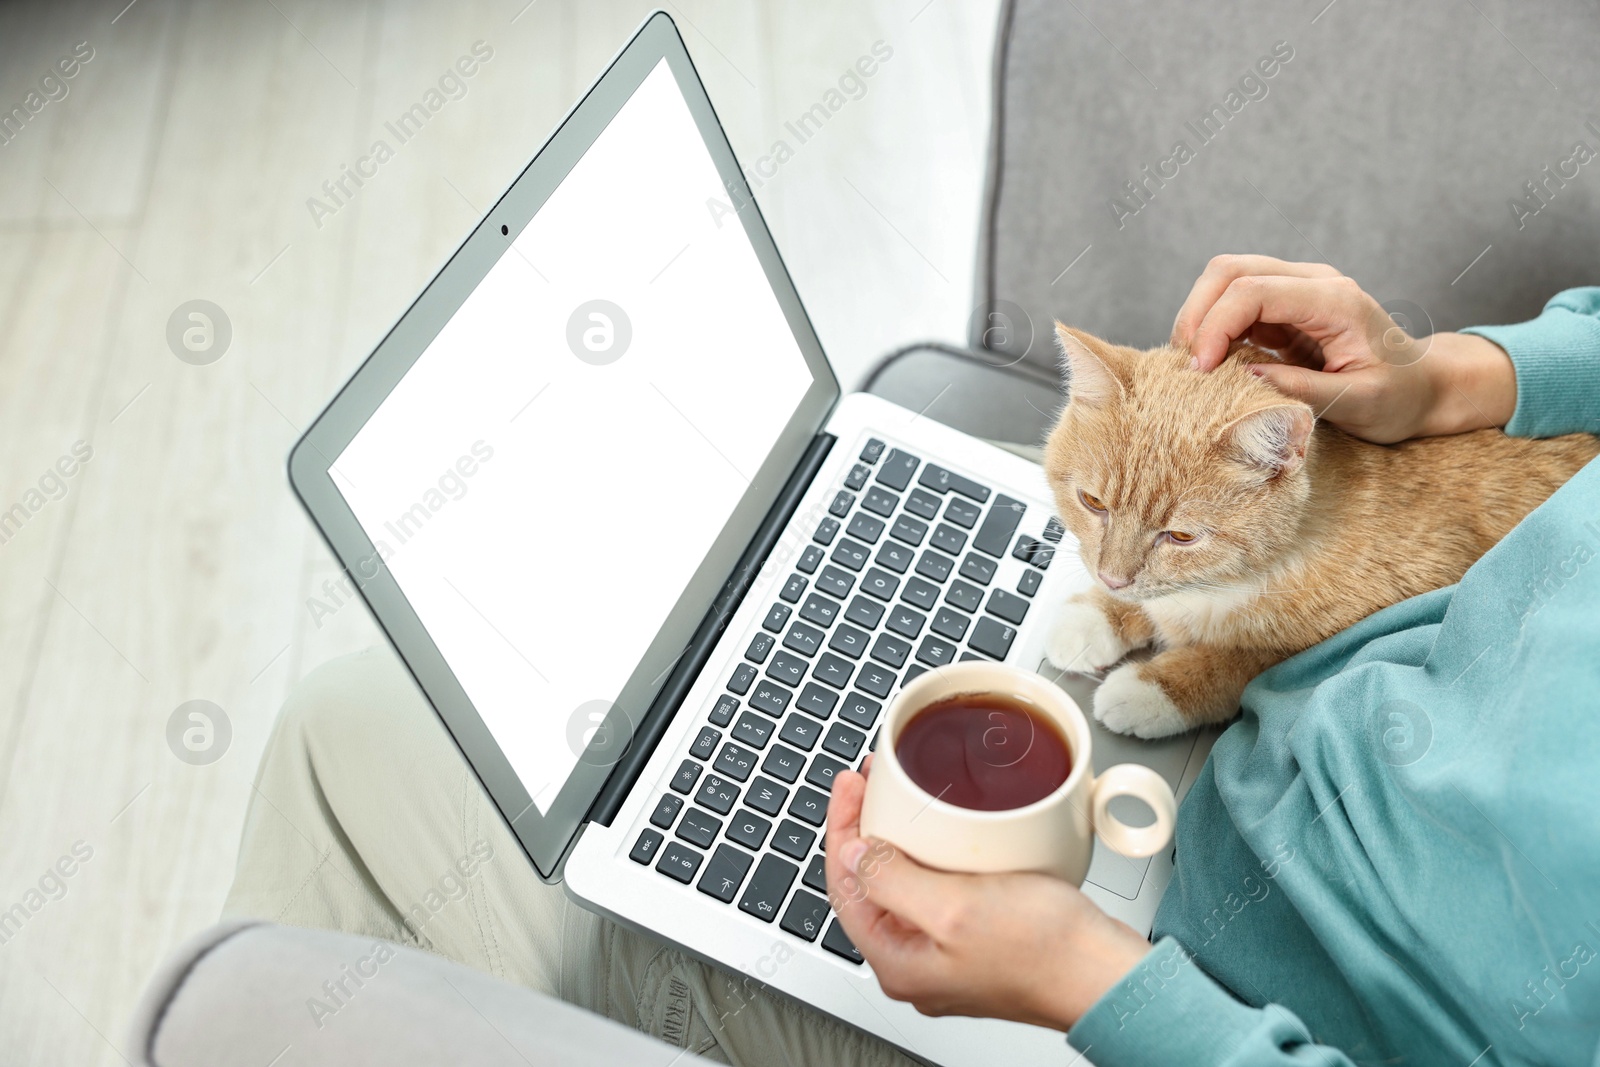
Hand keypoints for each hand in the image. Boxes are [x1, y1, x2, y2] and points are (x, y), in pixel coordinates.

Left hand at [824, 757, 1149, 1030]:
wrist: (1105, 973)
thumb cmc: (1044, 953)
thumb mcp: (952, 908)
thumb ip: (892, 882)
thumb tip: (854, 855)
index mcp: (899, 961)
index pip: (845, 885)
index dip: (841, 828)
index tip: (849, 786)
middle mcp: (917, 963)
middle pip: (870, 885)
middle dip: (865, 830)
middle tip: (869, 785)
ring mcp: (948, 953)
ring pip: (903, 887)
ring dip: (897, 841)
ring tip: (897, 801)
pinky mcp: (978, 938)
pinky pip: (939, 891)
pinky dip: (933, 856)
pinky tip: (942, 835)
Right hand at [1171, 254, 1515, 442]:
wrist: (1424, 387)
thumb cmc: (1399, 397)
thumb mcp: (1359, 403)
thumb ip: (1303, 390)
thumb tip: (1242, 377)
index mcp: (1334, 300)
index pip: (1253, 290)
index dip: (1215, 326)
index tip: (1200, 371)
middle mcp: (1313, 282)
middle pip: (1229, 270)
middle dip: (1196, 314)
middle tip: (1188, 366)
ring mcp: (1298, 289)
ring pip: (1225, 279)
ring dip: (1200, 318)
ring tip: (1197, 364)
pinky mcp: (1285, 306)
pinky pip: (1235, 302)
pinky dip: (1213, 328)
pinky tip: (1214, 362)